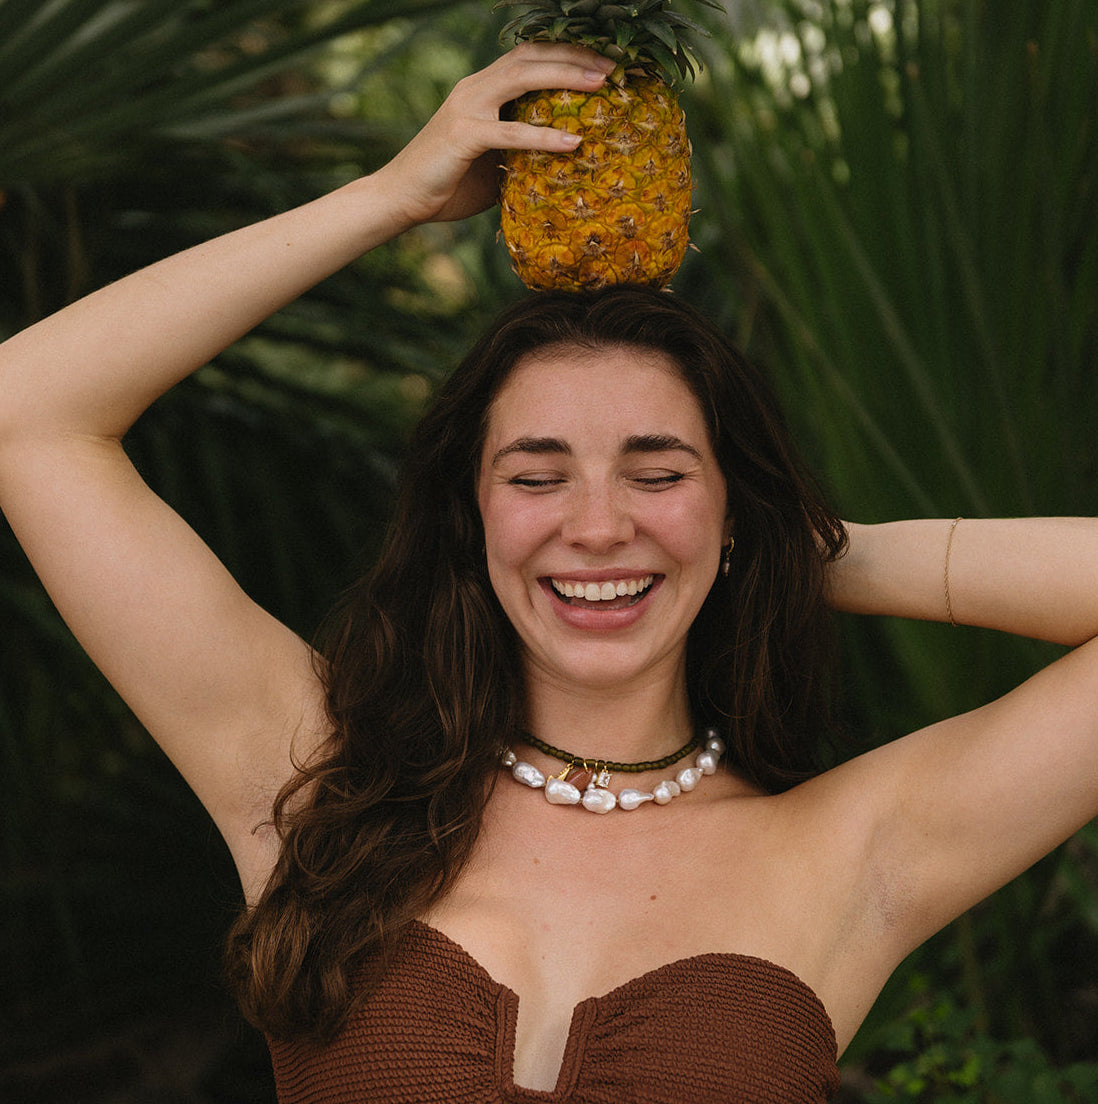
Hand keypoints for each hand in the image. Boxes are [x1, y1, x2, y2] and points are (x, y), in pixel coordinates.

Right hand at [375, 44, 615, 226]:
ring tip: (602, 85)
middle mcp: (475, 88)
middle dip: (575, 55)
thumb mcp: (492, 164)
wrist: (400, 198)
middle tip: (614, 66)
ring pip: (522, 77)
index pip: (528, 56)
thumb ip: (521, 154)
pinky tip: (573, 142)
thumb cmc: (446, 185)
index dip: (566, 52)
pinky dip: (543, 136)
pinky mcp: (463, 135)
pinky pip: (510, 131)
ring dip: (565, 77)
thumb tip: (559, 167)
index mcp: (481, 89)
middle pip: (530, 55)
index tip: (603, 62)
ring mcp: (467, 107)